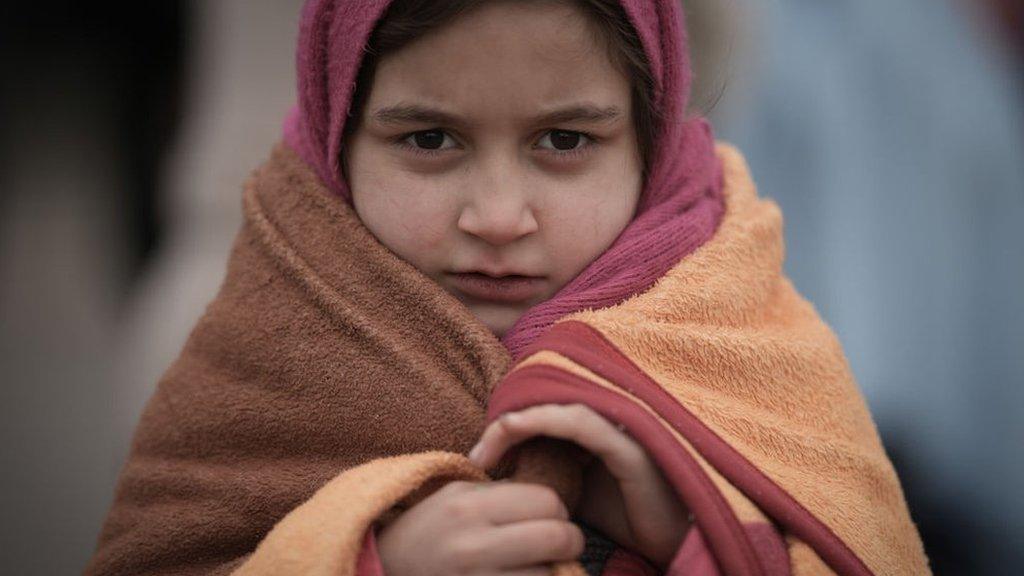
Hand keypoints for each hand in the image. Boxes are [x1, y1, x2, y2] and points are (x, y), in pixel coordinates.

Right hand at [376, 480, 584, 575]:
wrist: (383, 570)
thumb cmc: (426, 530)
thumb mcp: (456, 496)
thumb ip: (501, 493)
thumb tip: (553, 496)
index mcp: (469, 507)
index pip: (546, 501)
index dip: (558, 509)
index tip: (551, 516)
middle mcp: (474, 545)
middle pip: (557, 537)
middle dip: (569, 541)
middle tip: (561, 544)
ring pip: (548, 575)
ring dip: (551, 572)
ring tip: (535, 566)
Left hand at [468, 404, 690, 567]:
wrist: (673, 539)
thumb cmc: (629, 515)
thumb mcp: (578, 495)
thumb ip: (549, 476)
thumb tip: (507, 479)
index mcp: (593, 428)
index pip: (543, 414)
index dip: (508, 427)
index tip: (478, 457)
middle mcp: (606, 418)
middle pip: (545, 403)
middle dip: (505, 423)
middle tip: (476, 452)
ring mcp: (618, 424)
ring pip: (557, 406)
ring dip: (518, 421)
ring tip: (488, 445)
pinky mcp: (627, 439)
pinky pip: (578, 420)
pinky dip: (543, 419)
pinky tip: (515, 429)